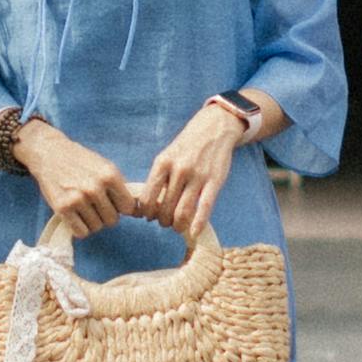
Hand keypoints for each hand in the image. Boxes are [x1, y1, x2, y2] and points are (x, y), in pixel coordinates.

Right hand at [14, 118, 137, 235]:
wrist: (50, 153)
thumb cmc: (81, 161)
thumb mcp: (105, 166)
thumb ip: (120, 187)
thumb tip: (136, 211)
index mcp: (110, 175)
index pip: (128, 207)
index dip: (121, 208)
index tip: (113, 203)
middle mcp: (95, 187)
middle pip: (112, 220)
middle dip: (106, 215)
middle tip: (95, 205)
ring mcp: (78, 198)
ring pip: (97, 227)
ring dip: (92, 221)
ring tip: (84, 207)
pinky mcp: (62, 208)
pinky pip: (81, 232)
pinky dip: (80, 228)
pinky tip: (76, 216)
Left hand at [135, 96, 254, 233]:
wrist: (213, 128)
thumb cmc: (186, 145)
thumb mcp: (166, 156)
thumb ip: (158, 178)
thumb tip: (146, 204)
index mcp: (162, 163)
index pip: (148, 198)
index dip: (147, 213)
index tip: (149, 217)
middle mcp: (179, 170)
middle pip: (165, 208)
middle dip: (162, 221)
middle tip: (164, 223)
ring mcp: (197, 176)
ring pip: (182, 212)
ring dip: (177, 225)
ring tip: (177, 226)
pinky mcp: (215, 181)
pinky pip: (205, 208)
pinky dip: (198, 224)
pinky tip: (193, 233)